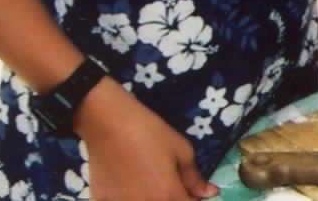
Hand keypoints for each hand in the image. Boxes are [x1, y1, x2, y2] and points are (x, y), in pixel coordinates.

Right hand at [75, 78, 216, 199]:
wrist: (109, 125)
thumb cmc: (150, 133)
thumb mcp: (181, 150)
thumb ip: (194, 177)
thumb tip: (209, 193)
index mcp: (168, 196)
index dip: (194, 199)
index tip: (193, 191)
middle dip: (174, 198)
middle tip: (172, 185)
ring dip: (154, 198)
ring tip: (152, 183)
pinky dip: (130, 197)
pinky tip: (130, 184)